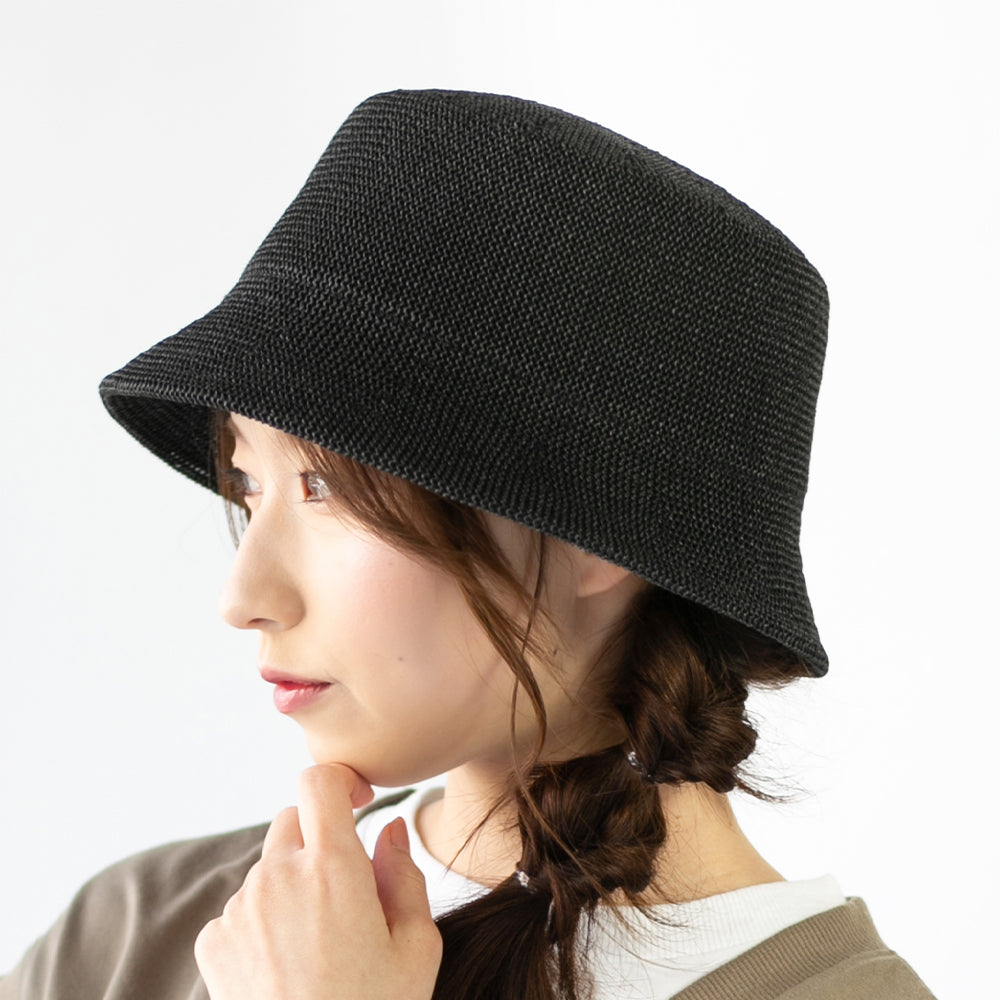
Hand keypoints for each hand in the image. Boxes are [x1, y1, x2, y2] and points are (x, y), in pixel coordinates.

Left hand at [194, 764, 441, 999]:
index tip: (356, 803)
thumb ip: (405, 874)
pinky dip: (263, 920)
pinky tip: (286, 965)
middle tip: (344, 889)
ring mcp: (240, 909)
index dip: (339, 783)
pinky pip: (241, 907)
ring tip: (317, 943)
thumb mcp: (417, 947)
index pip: (318, 781)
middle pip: (292, 820)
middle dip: (318, 838)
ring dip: (291, 883)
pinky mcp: (213, 941)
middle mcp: (278, 877)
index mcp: (333, 868)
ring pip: (268, 867)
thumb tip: (390, 829)